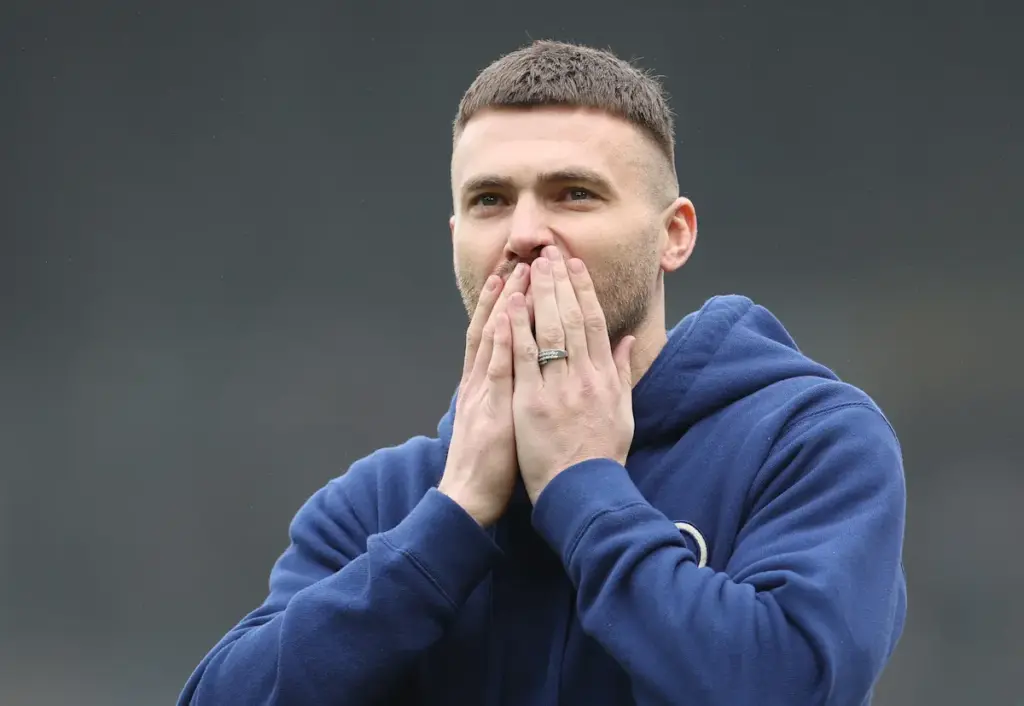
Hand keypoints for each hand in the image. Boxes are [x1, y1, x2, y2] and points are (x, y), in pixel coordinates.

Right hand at [438, 263, 530, 525]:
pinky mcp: (489, 409)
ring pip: (493, 340)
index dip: (506, 306)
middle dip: (506, 294)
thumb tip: (522, 379)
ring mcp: (482, 393)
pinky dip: (502, 339)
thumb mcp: (501, 423)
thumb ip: (510, 397)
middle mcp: (480, 382)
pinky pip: (498, 368)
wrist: (468, 498)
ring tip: (514, 271)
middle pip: (492, 329)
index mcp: (485, 386)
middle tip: (519, 259)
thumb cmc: (490, 465)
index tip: (518, 276)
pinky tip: (509, 314)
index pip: (496, 336)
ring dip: (503, 304)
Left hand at [508, 248, 635, 503]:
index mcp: (605, 379)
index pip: (595, 324)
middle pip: (573, 319)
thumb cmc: (601, 456)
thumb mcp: (622, 412)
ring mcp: (558, 389)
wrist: (583, 491)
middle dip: (560, 283)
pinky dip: (518, 329)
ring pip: (549, 331)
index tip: (575, 266)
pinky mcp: (532, 403)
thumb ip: (622, 373)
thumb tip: (627, 342)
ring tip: (531, 267)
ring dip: (540, 295)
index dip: (585, 291)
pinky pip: (523, 358)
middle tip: (550, 253)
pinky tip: (511, 304)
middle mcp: (584, 378)